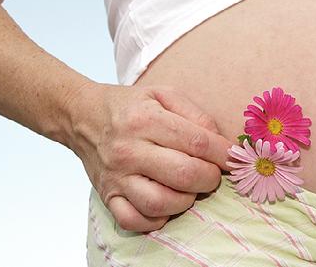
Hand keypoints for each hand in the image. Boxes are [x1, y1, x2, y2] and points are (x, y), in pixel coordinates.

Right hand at [66, 82, 232, 231]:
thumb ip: (197, 115)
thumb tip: (222, 143)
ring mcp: (116, 177)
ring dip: (186, 200)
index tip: (232, 157)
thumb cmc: (131, 106)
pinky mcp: (107, 196)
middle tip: (212, 174)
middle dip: (209, 178)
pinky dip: (156, 219)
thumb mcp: (164, 95)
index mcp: (145, 120)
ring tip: (190, 188)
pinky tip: (167, 204)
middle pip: (183, 174)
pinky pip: (134, 220)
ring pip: (160, 203)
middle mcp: (128, 150)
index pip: (196, 141)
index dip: (222, 153)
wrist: (82, 117)